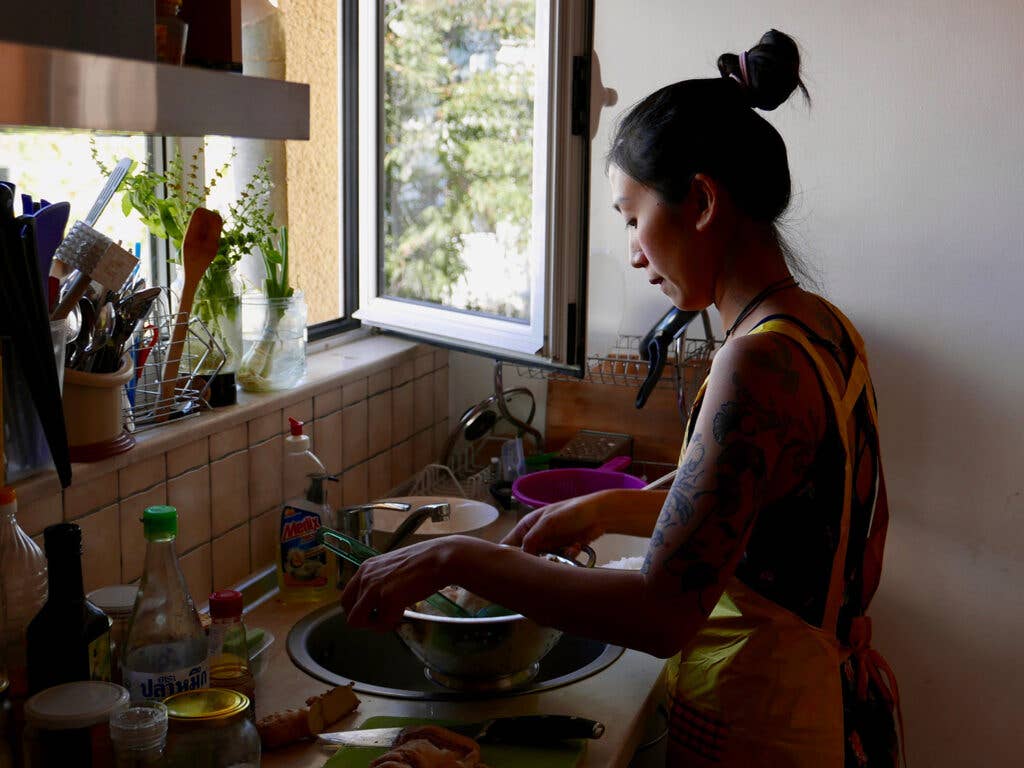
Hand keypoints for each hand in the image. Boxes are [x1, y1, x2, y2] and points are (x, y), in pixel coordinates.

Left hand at [340, 535, 485, 628]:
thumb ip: (380, 581)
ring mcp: (374, 588)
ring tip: (395, 614)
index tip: (375, 611)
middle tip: (383, 618)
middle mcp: (365, 577)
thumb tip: (376, 602)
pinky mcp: (387, 599)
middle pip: (349, 612)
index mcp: (365, 568)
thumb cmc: (423, 562)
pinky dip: (394, 622)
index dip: (360, 609)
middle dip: (364, 620)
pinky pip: (383, 624)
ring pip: (359, 621)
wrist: (440, 559)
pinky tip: (406, 611)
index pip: (346, 597)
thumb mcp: (392, 567)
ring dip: (377, 624)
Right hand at [502, 491, 608, 554]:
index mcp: (527, 526)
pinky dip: (568, 556)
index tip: (509, 569)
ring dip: (554, 559)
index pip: (508, 543)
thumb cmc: (570, 512)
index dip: (506, 556)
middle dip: (534, 562)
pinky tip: (576, 546)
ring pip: (543, 562)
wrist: (599, 514)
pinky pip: (559, 561)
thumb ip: (532, 538)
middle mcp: (536, 537)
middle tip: (542, 564)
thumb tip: (522, 556)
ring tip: (565, 550)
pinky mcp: (563, 551)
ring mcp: (550, 545)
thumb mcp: (548, 522)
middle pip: (526, 557)